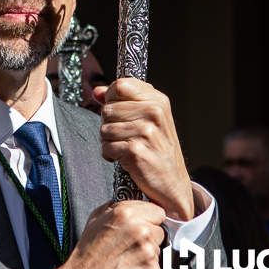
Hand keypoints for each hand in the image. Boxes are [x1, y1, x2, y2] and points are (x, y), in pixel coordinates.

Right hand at [38, 200, 165, 268]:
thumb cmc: (87, 254)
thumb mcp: (95, 220)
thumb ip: (116, 207)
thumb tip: (131, 204)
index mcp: (125, 214)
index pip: (157, 211)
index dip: (150, 219)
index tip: (144, 225)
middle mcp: (139, 230)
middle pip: (160, 229)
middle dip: (149, 236)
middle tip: (131, 245)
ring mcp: (148, 252)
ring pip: (159, 248)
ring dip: (147, 252)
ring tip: (128, 258)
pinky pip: (157, 265)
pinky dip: (147, 268)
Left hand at [95, 78, 193, 219]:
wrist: (172, 182)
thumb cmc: (157, 149)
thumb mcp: (147, 119)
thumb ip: (121, 101)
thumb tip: (96, 91)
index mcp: (158, 100)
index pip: (120, 85)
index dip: (112, 99)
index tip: (120, 113)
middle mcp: (154, 112)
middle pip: (108, 109)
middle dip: (110, 124)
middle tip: (126, 136)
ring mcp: (146, 132)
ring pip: (104, 129)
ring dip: (110, 142)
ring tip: (126, 148)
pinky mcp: (135, 151)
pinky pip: (106, 147)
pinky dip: (111, 155)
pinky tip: (125, 159)